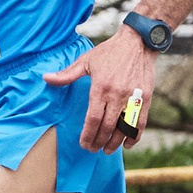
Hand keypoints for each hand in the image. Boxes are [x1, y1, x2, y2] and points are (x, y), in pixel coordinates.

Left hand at [42, 25, 159, 152]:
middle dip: (98, 141)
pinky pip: (140, 122)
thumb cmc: (109, 52)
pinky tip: (127, 144)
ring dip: (115, 142)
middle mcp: (117, 95)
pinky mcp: (146, 98)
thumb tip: (46, 78)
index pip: (92, 119)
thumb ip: (67, 74)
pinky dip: (134, 136)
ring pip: (124, 128)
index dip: (87, 135)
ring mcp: (133, 98)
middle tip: (93, 149)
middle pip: (107, 127)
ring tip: (107, 150)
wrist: (138, 42)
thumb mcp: (86, 61)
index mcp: (101, 88)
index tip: (83, 144)